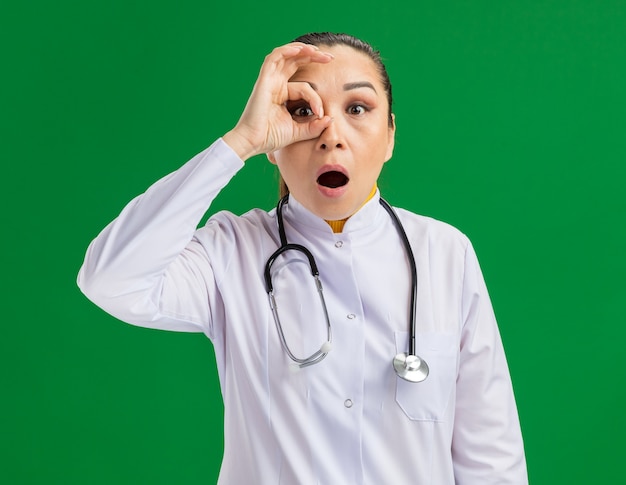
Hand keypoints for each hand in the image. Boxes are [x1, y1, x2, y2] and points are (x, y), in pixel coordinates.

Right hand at [223, 43, 333, 160]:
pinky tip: (300, 50)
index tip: (321, 113)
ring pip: (286, 56)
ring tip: (317, 51)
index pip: (305, 87)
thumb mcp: (298, 131)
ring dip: (302, 50)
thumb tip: (330, 119)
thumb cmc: (271, 137)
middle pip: (296, 62)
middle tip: (330, 57)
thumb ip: (314, 126)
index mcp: (283, 95)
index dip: (316, 97)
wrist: (254, 142)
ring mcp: (269, 81)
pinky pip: (274, 58)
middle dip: (313, 57)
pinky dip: (286, 51)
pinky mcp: (264, 80)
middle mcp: (276, 85)